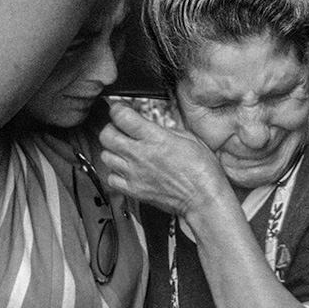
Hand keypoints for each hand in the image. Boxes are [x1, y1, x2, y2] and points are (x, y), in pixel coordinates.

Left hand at [99, 102, 232, 219]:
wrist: (203, 198)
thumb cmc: (202, 170)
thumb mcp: (189, 137)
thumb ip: (165, 130)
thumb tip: (152, 125)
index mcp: (155, 138)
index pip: (121, 116)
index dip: (118, 109)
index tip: (120, 110)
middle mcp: (140, 155)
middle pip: (106, 135)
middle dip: (111, 128)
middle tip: (120, 129)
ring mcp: (134, 174)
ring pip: (105, 156)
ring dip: (112, 150)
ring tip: (123, 150)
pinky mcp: (134, 190)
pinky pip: (111, 178)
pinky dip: (114, 172)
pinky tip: (125, 170)